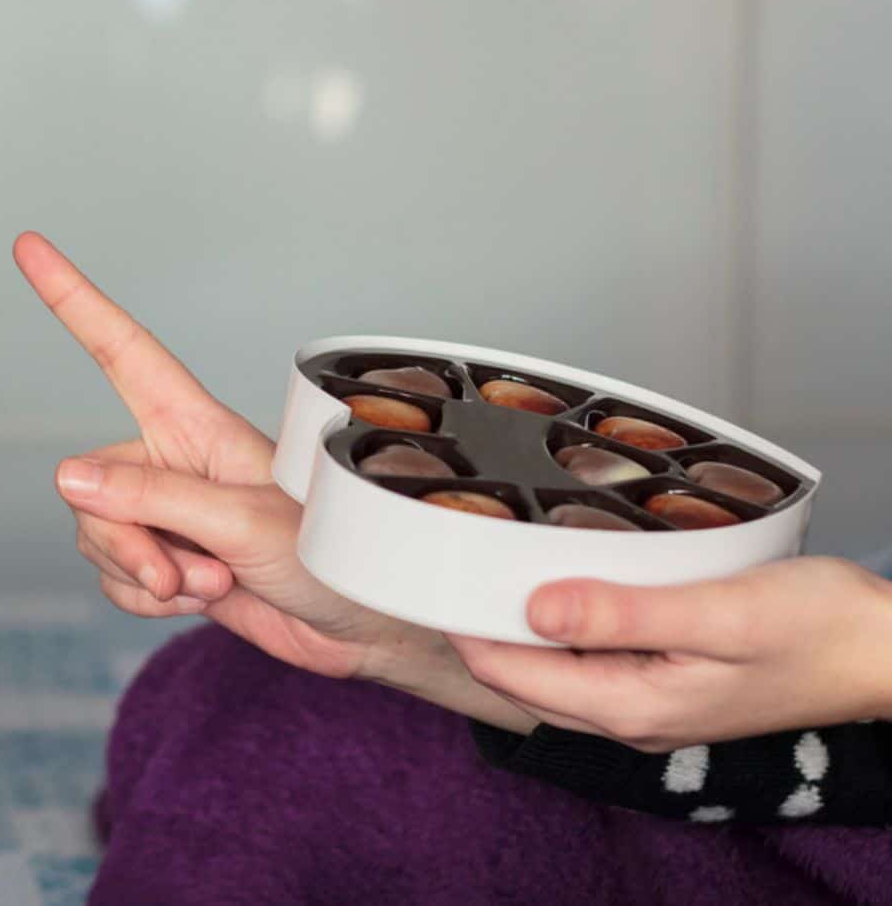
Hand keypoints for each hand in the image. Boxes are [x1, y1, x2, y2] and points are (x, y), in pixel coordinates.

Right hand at [13, 231, 532, 728]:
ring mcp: (166, 514)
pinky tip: (198, 601)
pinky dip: (146, 601)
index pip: (122, 351)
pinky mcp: (166, 561)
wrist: (359, 629)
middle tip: (180, 572)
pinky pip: (113, 578)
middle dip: (123, 540)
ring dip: (143, 576)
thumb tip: (67, 477)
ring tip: (211, 583)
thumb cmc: (329, 555)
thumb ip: (152, 500)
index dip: (74, 299)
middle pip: (89, 486)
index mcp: (195, 425)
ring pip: (96, 536)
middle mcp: (171, 462)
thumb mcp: (242, 523)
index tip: (30, 247)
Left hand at [449, 556, 891, 751]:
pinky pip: (589, 661)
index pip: (512, 674)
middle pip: (522, 677)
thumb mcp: (719, 613)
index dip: (464, 625)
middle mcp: (631, 717)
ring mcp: (648, 705)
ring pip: (553, 670)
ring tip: (486, 565)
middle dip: (479, 627)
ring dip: (517, 627)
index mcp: (634, 706)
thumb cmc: (818, 628)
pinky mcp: (665, 684)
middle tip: (447, 561)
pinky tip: (557, 586)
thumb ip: (623, 614)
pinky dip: (561, 627)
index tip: (431, 574)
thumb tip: (535, 609)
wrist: (886, 650)